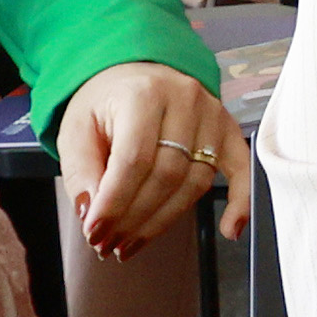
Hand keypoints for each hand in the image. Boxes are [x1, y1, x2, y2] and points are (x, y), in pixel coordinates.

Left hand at [58, 58, 246, 254]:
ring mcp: (213, 115)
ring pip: (195, 182)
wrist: (136, 72)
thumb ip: (81, 171)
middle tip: (108, 244)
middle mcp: (185, 100)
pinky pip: (241, 170)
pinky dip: (240, 202)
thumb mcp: (75, 129)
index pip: (133, 158)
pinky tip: (229, 230)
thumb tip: (93, 213)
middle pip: (166, 174)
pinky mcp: (228, 131)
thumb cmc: (105, 102)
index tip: (95, 231)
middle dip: (134, 217)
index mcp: (143, 94)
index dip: (114, 202)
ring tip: (132, 243)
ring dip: (164, 221)